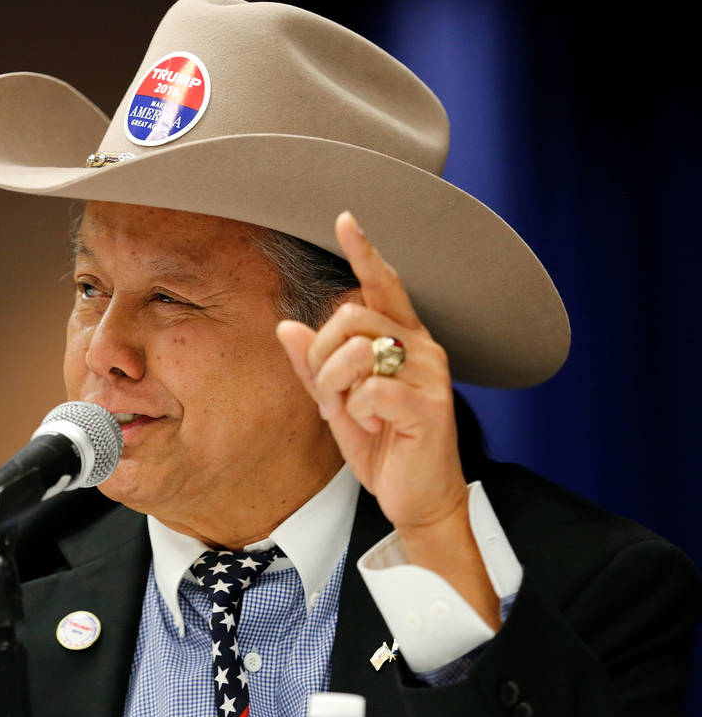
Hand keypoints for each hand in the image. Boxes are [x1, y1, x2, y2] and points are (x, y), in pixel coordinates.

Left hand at [276, 211, 498, 626]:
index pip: (383, 284)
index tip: (345, 219)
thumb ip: (314, 365)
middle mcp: (422, 346)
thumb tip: (286, 326)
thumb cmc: (383, 445)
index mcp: (402, 339)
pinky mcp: (430, 405)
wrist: (416, 497)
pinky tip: (378, 428)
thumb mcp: (339, 402)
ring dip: (338, 387)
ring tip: (352, 413)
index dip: (364, 251)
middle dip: (322, 358)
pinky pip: (372, 390)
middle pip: (351, 317)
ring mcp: (430, 373)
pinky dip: (361, 412)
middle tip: (328, 395)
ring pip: (358, 352)